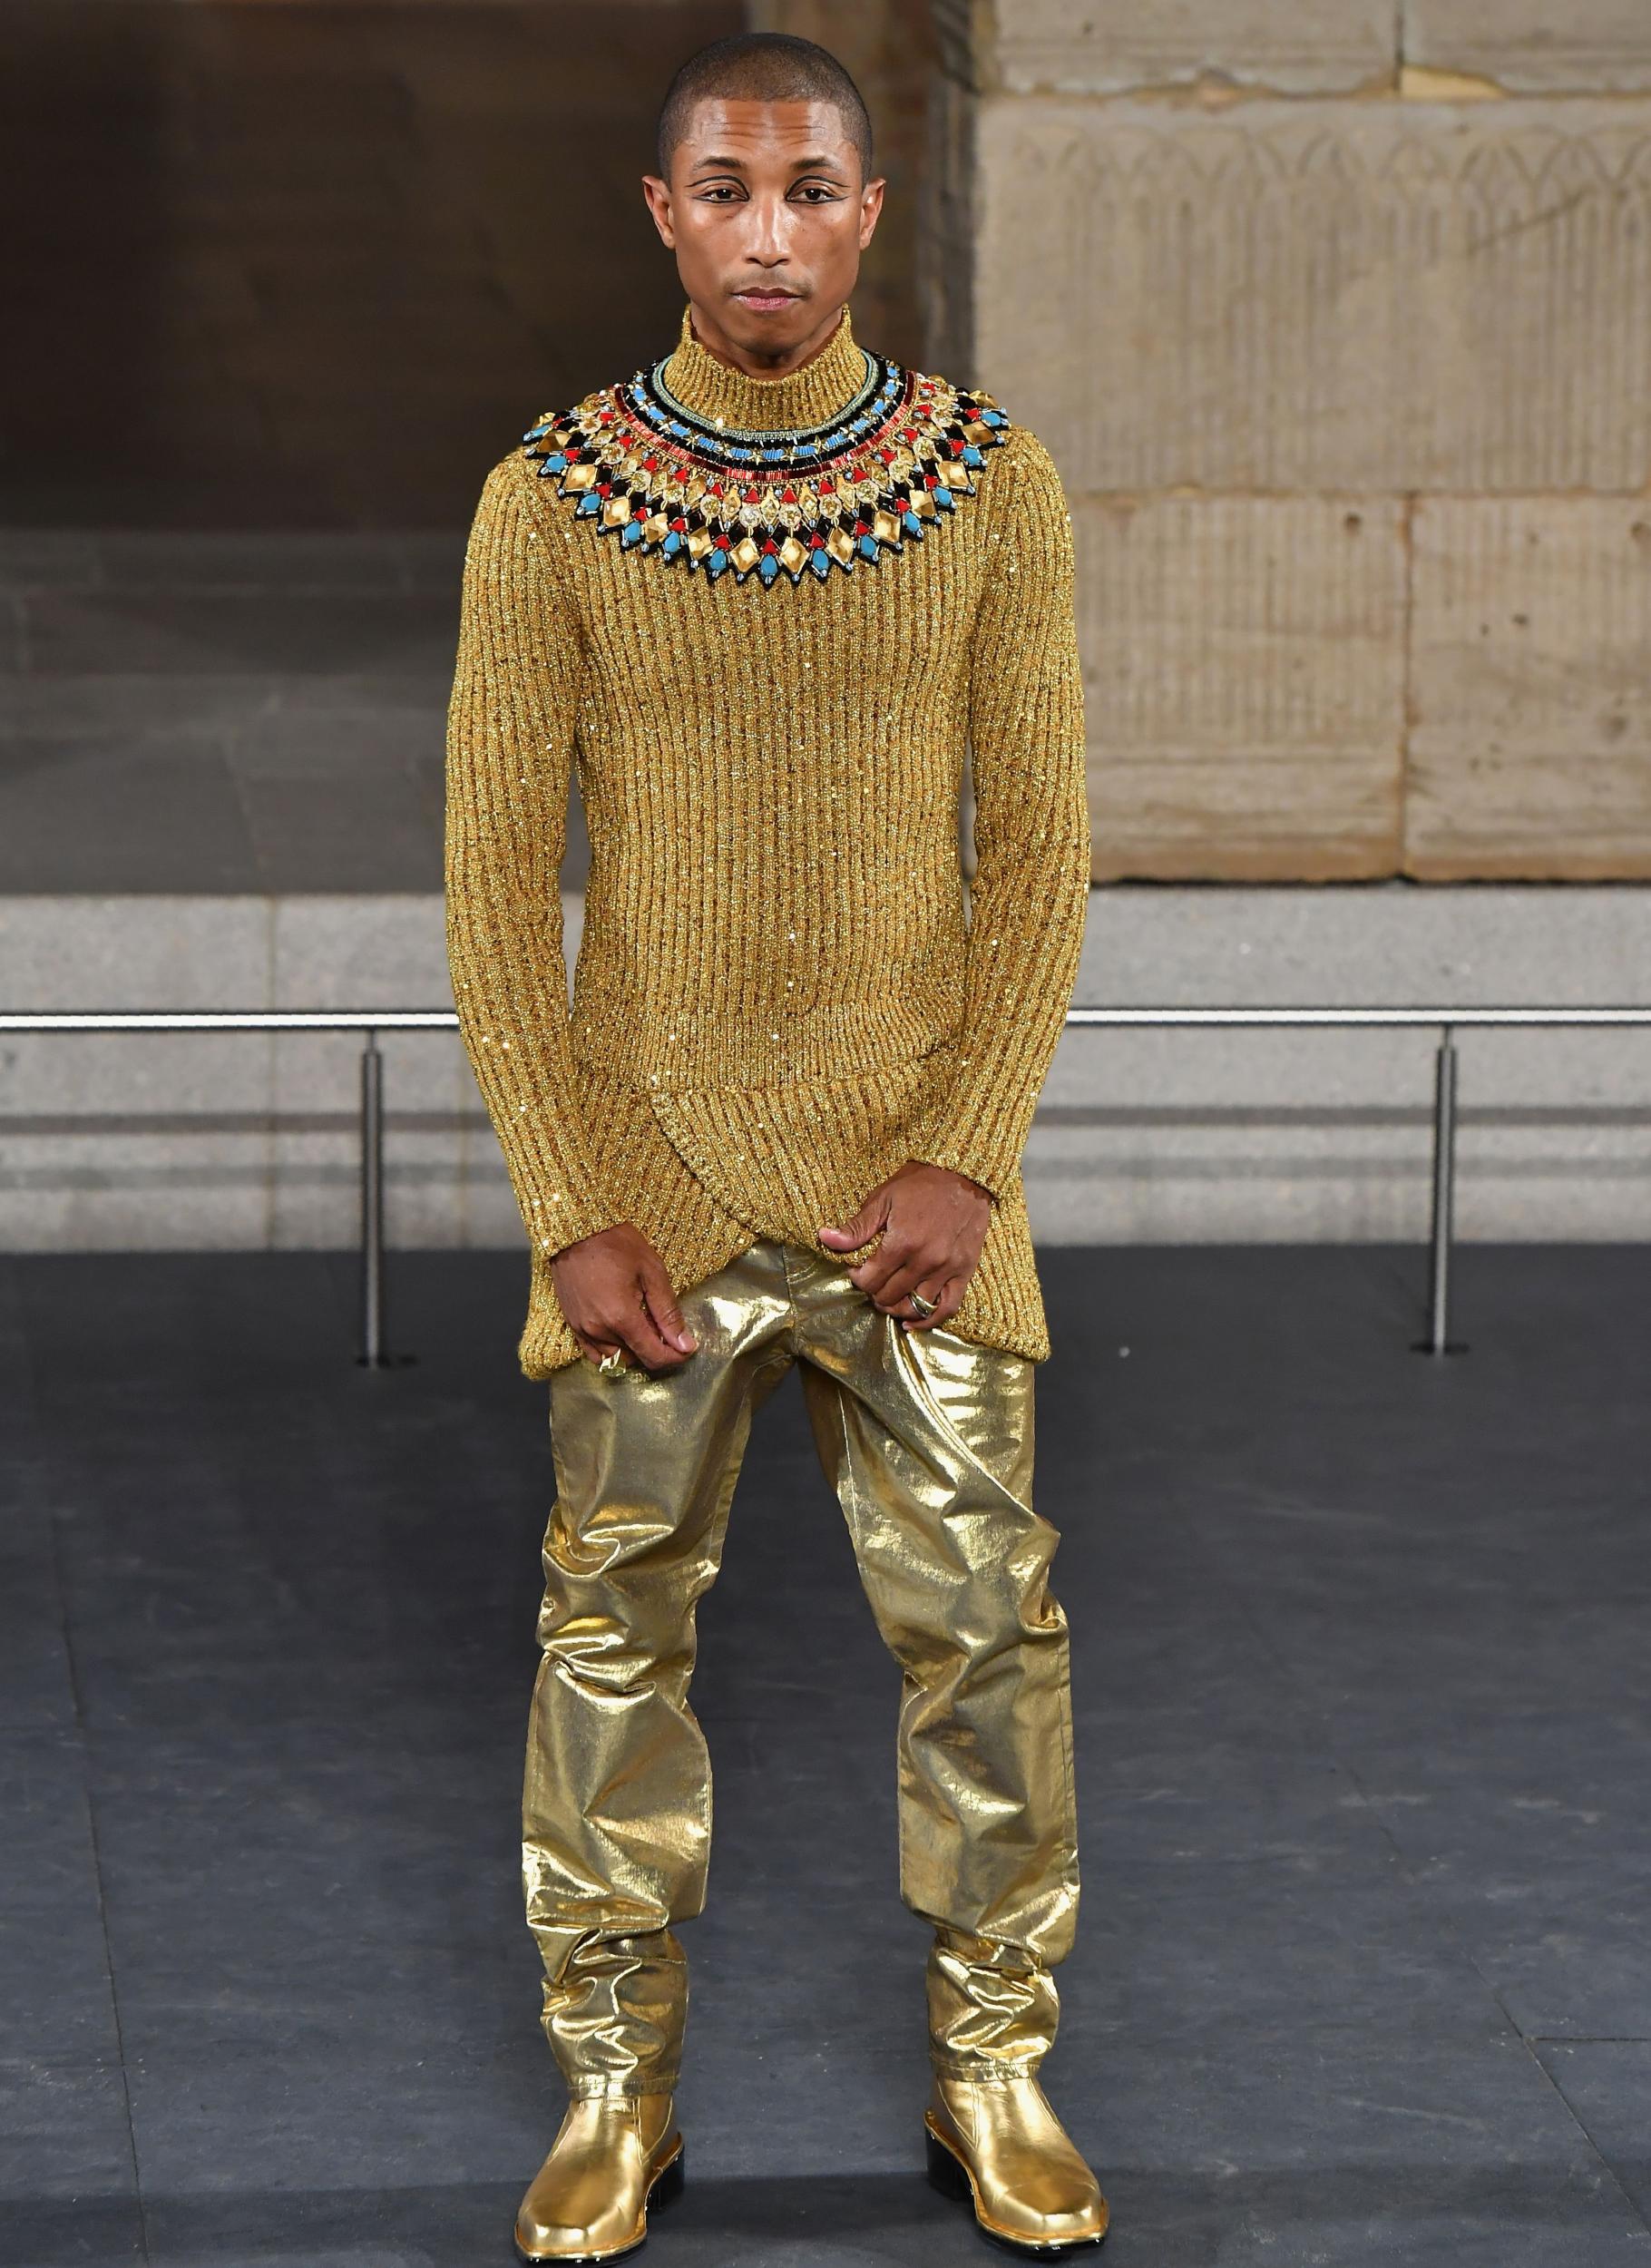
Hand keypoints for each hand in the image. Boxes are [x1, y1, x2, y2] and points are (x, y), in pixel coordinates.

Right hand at [550, 1223, 698, 1371]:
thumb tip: (685, 1345)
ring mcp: (582, 1330)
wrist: (577, 1228)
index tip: (687, 1347)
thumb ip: (668, 1312)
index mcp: (621, 1318)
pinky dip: (612, 1349)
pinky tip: (621, 1329)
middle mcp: (599, 1330)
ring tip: (642, 1321)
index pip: (654, 1356)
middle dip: (655, 1348)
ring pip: (616, 1358)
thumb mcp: (652, 1272)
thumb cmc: (617, 1244)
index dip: (676, 1356)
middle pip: (636, 1359)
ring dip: (634, 1349)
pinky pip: (594, 1353)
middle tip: (663, 1323)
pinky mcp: (572, 1324)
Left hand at [818, 1160, 991, 1329]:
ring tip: (887, 1299)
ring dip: (896, 1307)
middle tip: (872, 1280)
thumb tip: (825, 1238)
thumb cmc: (921, 1183)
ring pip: (915, 1306)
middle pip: (889, 1295)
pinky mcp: (965, 1271)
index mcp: (902, 1243)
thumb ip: (857, 1226)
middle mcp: (925, 1261)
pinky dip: (928, 1321)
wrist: (965, 1173)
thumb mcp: (884, 1198)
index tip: (856, 1270)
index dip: (857, 1278)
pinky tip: (912, 1323)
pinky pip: (948, 1308)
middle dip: (874, 1292)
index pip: (870, 1280)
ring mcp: (947, 1269)